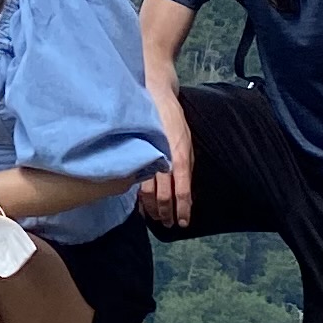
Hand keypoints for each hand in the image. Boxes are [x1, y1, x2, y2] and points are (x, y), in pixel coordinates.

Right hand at [140, 111, 195, 229]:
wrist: (154, 97)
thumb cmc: (172, 121)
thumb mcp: (186, 142)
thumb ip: (186, 165)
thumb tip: (186, 189)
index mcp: (180, 158)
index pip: (182, 191)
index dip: (182, 209)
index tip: (182, 223)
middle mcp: (165, 161)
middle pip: (164, 196)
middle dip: (166, 213)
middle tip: (167, 224)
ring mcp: (148, 158)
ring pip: (148, 192)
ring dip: (152, 208)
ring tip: (154, 218)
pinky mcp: (136, 155)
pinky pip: (137, 181)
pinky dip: (139, 196)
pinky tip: (141, 204)